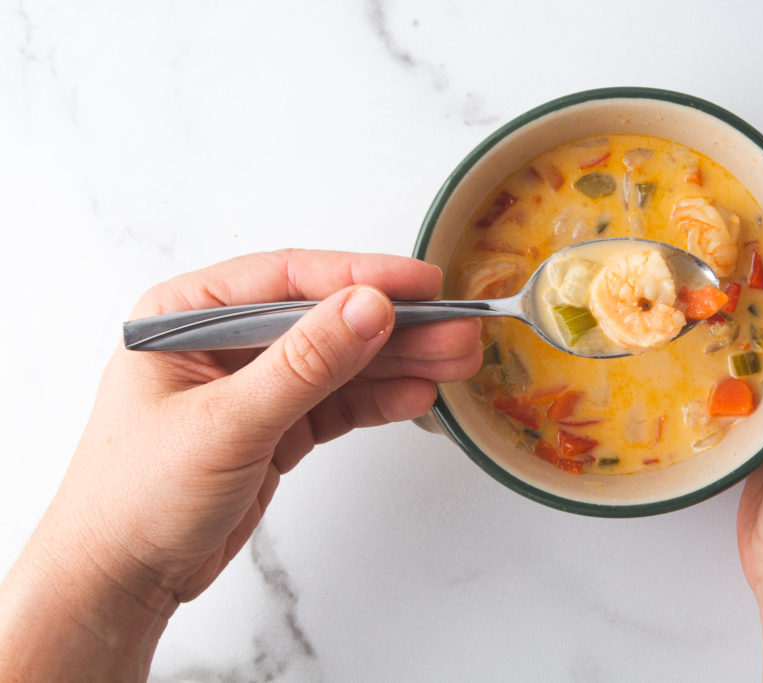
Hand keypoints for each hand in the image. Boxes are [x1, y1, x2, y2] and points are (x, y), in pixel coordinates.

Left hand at [0, 249, 481, 679]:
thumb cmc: (137, 497)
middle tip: (455, 327)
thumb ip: (305, 363)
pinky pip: (336, 402)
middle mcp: (222, 341)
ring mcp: (253, 384)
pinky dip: (377, 399)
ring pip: (339, 361)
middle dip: (394, 324)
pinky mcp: (275, 425)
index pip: (287, 278)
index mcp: (187, 315)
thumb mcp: (228, 422)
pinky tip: (417, 395)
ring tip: (456, 359)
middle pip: (324, 318)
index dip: (360, 276)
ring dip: (398, 361)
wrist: (119, 580)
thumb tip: (369, 308)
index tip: (421, 282)